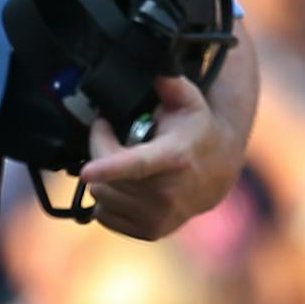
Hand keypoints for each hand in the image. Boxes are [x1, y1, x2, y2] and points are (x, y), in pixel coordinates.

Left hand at [77, 76, 247, 240]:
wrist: (218, 175)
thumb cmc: (197, 133)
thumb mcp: (189, 101)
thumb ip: (172, 83)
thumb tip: (158, 71)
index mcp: (173, 159)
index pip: (136, 164)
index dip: (109, 166)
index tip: (86, 171)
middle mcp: (167, 194)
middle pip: (105, 175)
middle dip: (100, 149)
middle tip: (111, 132)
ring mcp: (158, 217)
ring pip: (101, 194)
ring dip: (102, 175)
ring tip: (122, 157)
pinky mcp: (149, 232)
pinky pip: (104, 214)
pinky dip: (108, 197)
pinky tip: (126, 184)